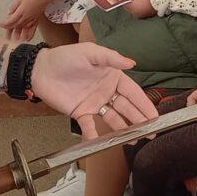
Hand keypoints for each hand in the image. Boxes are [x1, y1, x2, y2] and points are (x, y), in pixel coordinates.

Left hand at [0, 0, 46, 41]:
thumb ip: (14, 7)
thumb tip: (9, 14)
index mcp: (21, 11)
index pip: (11, 20)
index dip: (5, 24)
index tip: (1, 25)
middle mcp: (26, 16)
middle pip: (16, 25)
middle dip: (10, 30)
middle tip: (7, 33)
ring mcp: (32, 18)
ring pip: (23, 28)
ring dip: (19, 34)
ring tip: (15, 39)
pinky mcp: (36, 18)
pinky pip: (32, 28)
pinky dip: (29, 34)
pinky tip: (27, 38)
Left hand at [30, 43, 157, 134]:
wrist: (40, 69)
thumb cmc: (65, 57)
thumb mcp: (90, 52)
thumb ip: (111, 58)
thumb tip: (133, 62)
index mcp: (112, 76)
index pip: (133, 93)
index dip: (145, 105)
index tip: (155, 117)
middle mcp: (106, 91)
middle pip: (127, 108)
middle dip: (140, 120)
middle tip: (151, 132)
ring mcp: (94, 103)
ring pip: (113, 118)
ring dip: (124, 129)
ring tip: (134, 139)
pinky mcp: (80, 113)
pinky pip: (90, 126)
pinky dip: (95, 135)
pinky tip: (102, 143)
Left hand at [122, 0, 156, 18]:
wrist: (166, 0)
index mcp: (133, 8)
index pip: (123, 2)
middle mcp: (136, 13)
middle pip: (128, 5)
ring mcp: (142, 14)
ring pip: (134, 6)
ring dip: (133, 0)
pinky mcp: (147, 13)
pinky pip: (139, 8)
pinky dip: (138, 3)